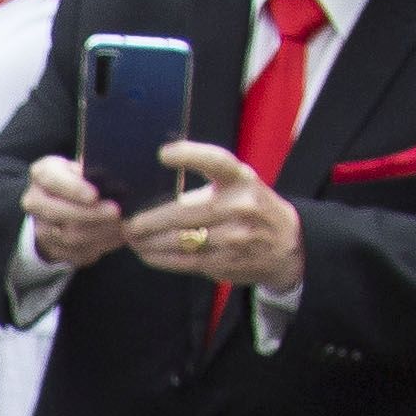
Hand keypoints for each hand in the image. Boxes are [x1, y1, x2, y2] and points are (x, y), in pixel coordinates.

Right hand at [21, 149, 129, 269]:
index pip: (52, 180)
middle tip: (116, 212)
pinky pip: (76, 253)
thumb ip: (95, 170)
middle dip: (90, 214)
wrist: (68, 203)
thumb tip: (113, 174)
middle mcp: (35, 201)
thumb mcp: (86, 167)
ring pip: (68, 236)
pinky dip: (99, 246)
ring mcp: (42, 228)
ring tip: (121, 226)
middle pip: (57, 212)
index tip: (95, 195)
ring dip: (98, 232)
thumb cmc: (83, 180)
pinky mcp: (53, 249)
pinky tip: (116, 237)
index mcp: (42, 174)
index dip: (73, 189)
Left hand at [125, 141, 305, 286]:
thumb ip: (210, 178)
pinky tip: (146, 254)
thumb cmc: (253, 207)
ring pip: (179, 240)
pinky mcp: (226, 261)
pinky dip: (161, 259)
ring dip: (149, 242)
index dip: (190, 155)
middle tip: (126, 223)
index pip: (217, 161)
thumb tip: (158, 175)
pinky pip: (185, 261)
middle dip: (149, 220)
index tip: (163, 153)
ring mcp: (233, 236)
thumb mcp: (242, 183)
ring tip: (131, 239)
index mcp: (241, 179)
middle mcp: (239, 206)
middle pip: (183, 213)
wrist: (288, 245)